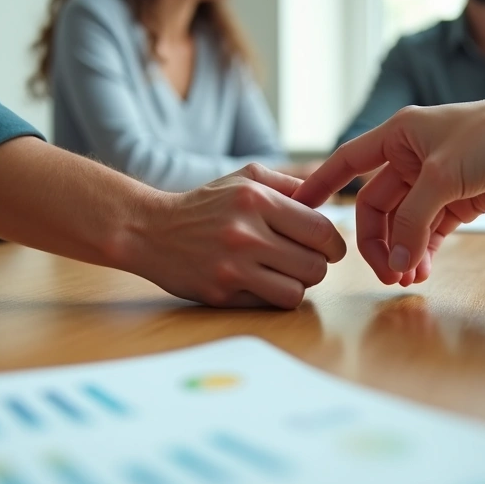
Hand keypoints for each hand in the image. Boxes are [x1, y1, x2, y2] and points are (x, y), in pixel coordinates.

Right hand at [126, 164, 346, 308]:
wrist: (150, 230)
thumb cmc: (205, 204)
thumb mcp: (244, 178)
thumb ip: (288, 184)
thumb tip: (326, 199)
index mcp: (256, 200)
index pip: (320, 230)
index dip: (333, 244)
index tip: (331, 249)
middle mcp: (246, 234)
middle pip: (315, 266)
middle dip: (316, 265)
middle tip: (304, 261)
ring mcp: (232, 267)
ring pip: (297, 291)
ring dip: (297, 285)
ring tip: (283, 273)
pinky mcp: (220, 294)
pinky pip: (269, 304)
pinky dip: (272, 297)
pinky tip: (260, 282)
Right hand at [293, 97, 484, 284]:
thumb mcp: (442, 177)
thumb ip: (413, 221)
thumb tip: (395, 261)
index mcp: (397, 136)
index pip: (347, 163)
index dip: (322, 185)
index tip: (302, 208)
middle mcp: (411, 157)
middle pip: (376, 207)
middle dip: (377, 242)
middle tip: (384, 273)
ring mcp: (434, 181)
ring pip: (403, 224)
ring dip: (401, 251)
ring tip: (406, 278)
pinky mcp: (458, 200)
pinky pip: (428, 232)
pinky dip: (423, 252)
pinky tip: (421, 271)